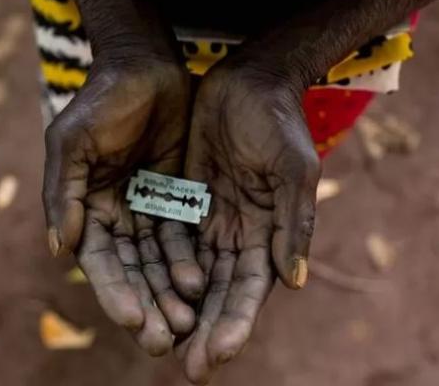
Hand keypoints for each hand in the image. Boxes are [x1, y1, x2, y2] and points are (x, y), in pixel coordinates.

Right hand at [43, 58, 203, 354]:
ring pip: (159, 262)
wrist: (146, 66)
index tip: (132, 321)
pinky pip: (184, 238)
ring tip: (186, 325)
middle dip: (145, 306)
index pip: (100, 261)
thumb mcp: (73, 141)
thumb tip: (57, 250)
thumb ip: (62, 193)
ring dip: (169, 294)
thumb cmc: (102, 100)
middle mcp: (116, 216)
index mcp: (85, 208)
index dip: (114, 292)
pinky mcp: (178, 199)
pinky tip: (201, 286)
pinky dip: (189, 263)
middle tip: (163, 342)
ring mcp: (148, 209)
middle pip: (131, 271)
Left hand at [177, 64, 320, 381]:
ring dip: (178, 311)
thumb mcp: (293, 170)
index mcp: (268, 234)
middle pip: (219, 294)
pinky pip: (168, 243)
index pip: (249, 290)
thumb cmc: (279, 123)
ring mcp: (210, 221)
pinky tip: (144, 297)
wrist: (250, 81)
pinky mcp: (184, 201)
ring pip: (191, 276)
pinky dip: (158, 272)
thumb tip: (294, 283)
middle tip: (189, 370)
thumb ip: (295, 224)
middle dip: (205, 331)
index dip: (235, 323)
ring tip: (160, 345)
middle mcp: (238, 235)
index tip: (216, 355)